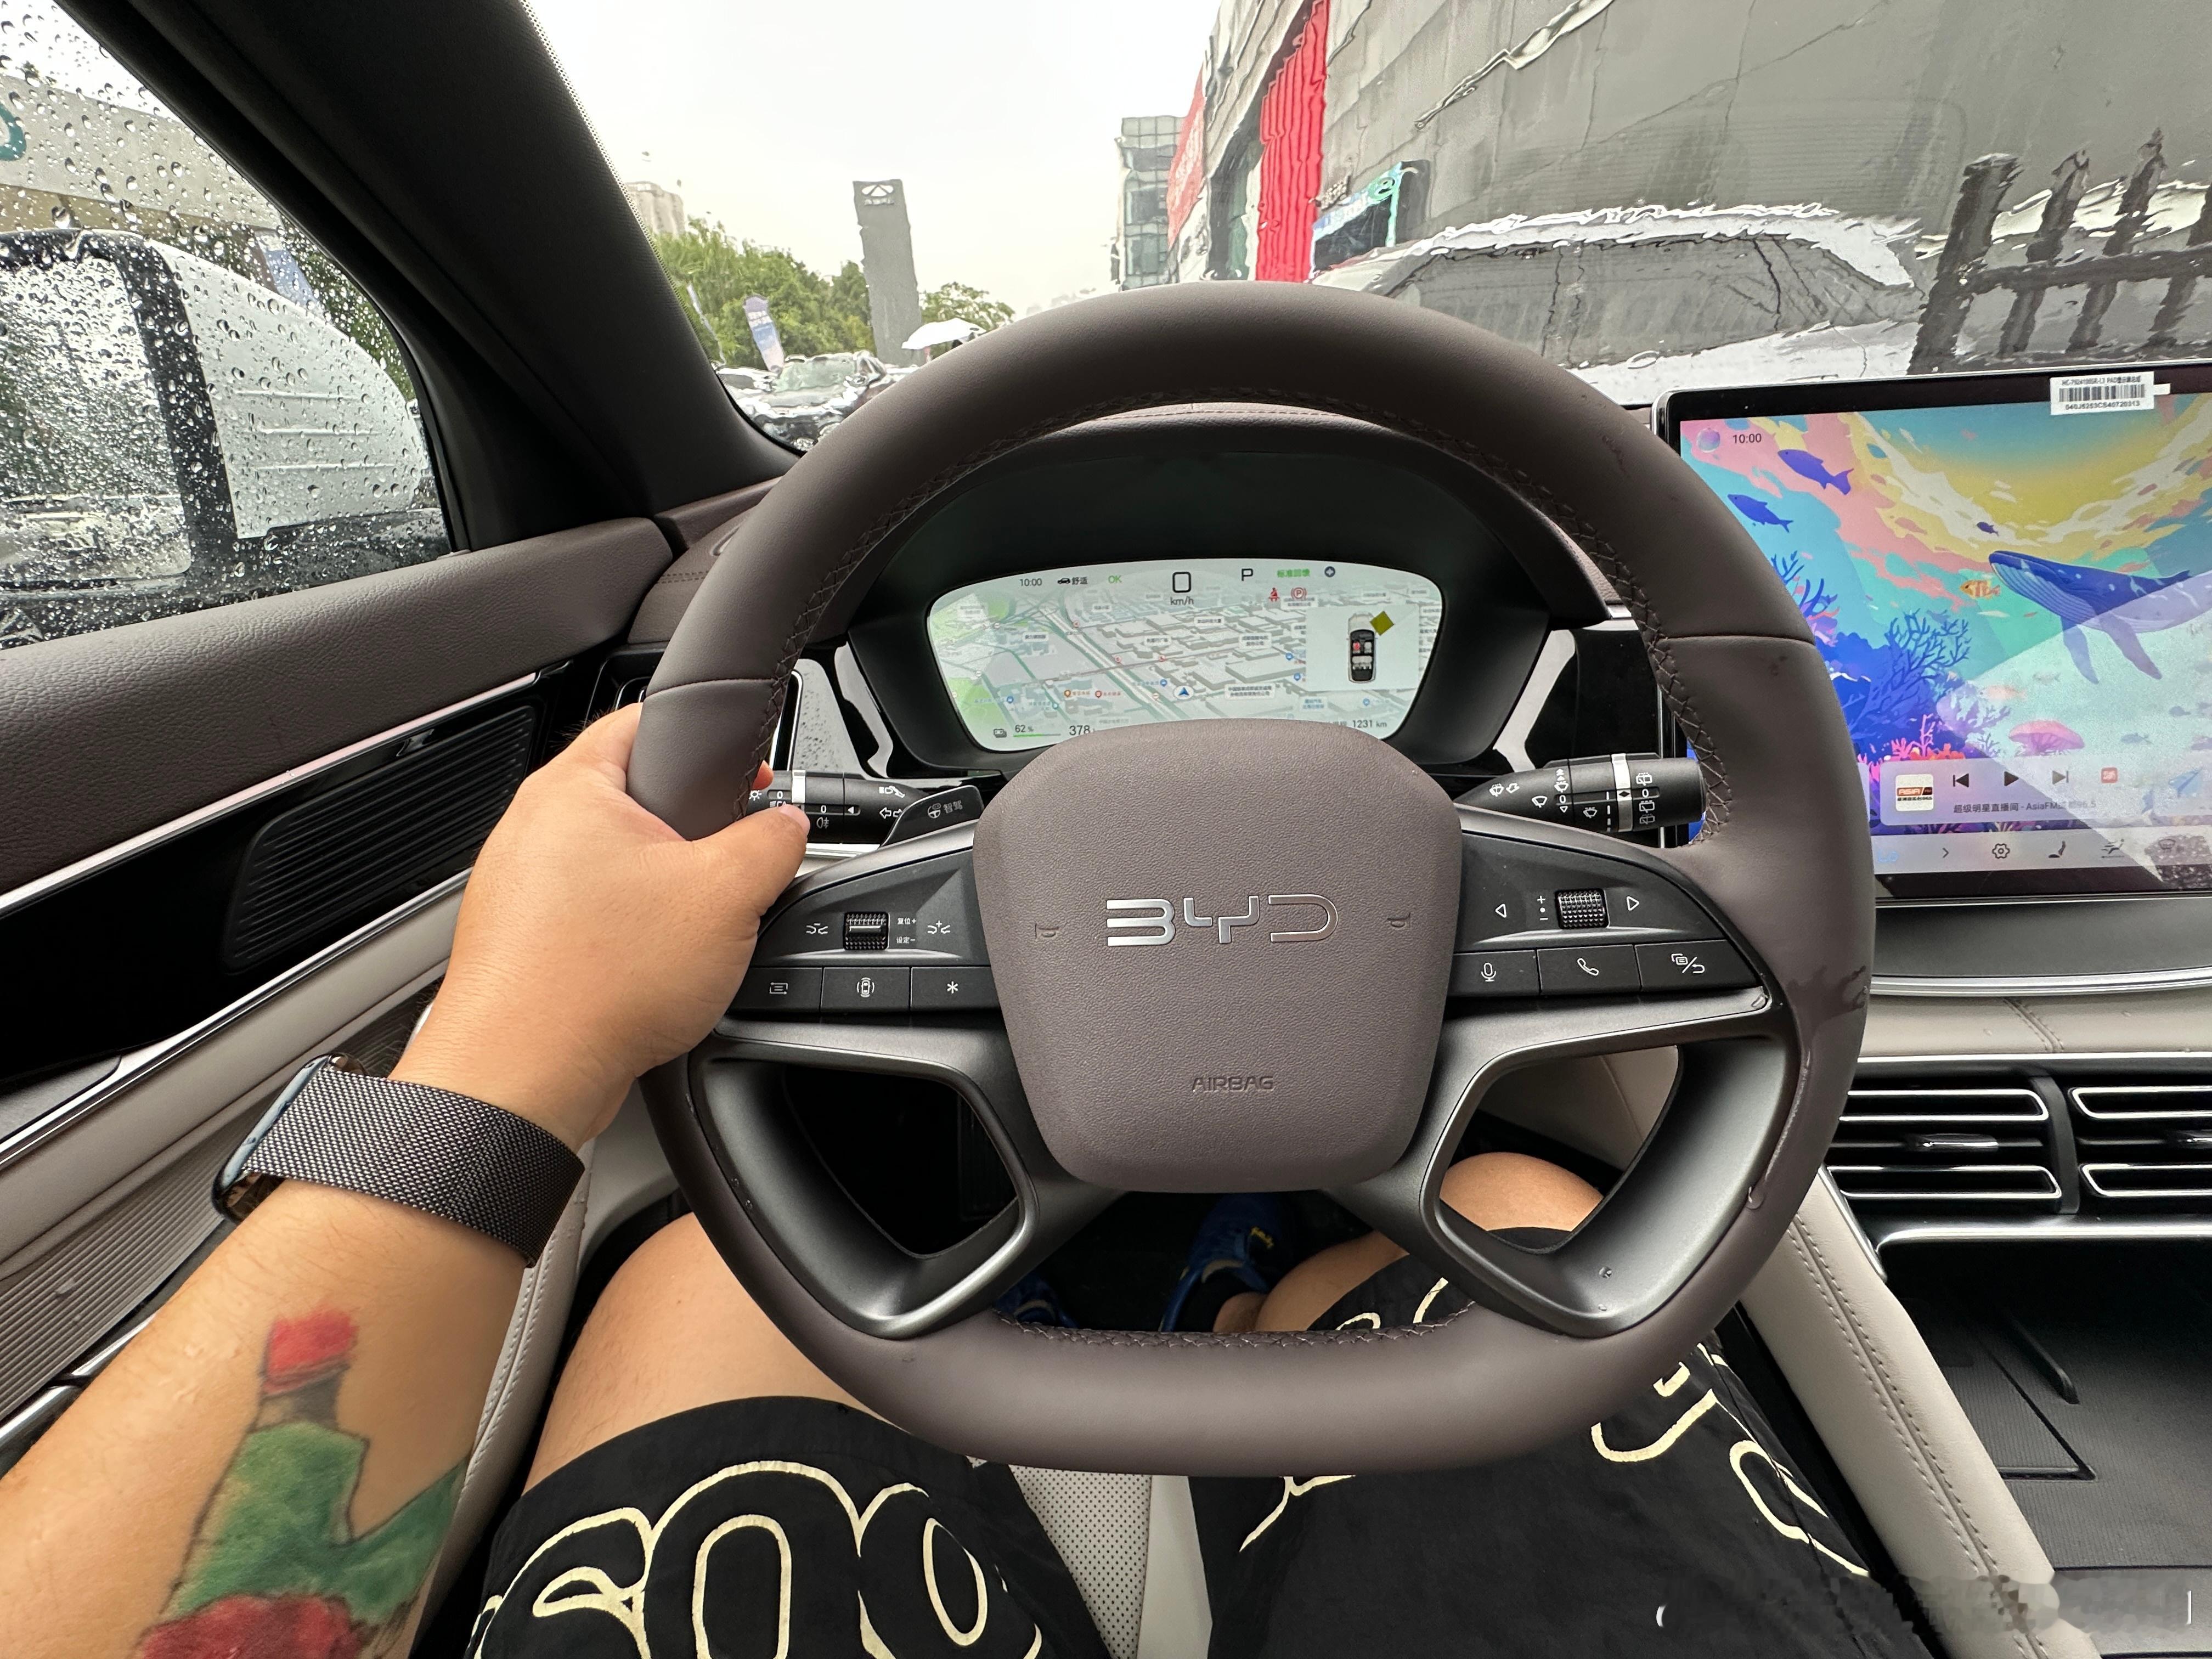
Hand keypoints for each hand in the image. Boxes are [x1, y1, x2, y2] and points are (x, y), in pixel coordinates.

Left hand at [391, 704, 808, 1146]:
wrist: (521, 1080)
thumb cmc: (595, 985)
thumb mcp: (726, 897)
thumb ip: (771, 844)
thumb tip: (787, 827)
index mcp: (571, 790)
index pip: (642, 720)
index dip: (710, 742)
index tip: (749, 780)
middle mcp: (530, 830)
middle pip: (633, 801)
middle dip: (690, 835)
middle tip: (728, 871)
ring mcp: (517, 889)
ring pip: (611, 866)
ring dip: (658, 893)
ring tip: (688, 934)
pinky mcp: (519, 943)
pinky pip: (588, 918)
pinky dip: (624, 937)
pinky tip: (650, 973)